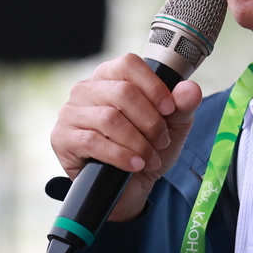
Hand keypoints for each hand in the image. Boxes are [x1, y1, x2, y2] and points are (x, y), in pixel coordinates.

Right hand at [49, 55, 203, 222]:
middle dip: (150, 121)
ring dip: (137, 142)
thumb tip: (191, 89)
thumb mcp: (172, 126)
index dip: (153, 86)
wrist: (128, 188)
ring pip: (110, 118)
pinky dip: (121, 155)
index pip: (129, 64)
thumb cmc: (146, 148)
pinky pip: (93, 142)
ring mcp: (70, 112)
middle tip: (161, 141)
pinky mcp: (62, 138)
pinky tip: (134, 165)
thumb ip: (182, 106)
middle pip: (123, 92)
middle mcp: (86, 89)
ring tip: (149, 157)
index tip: (170, 109)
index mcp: (110, 76)